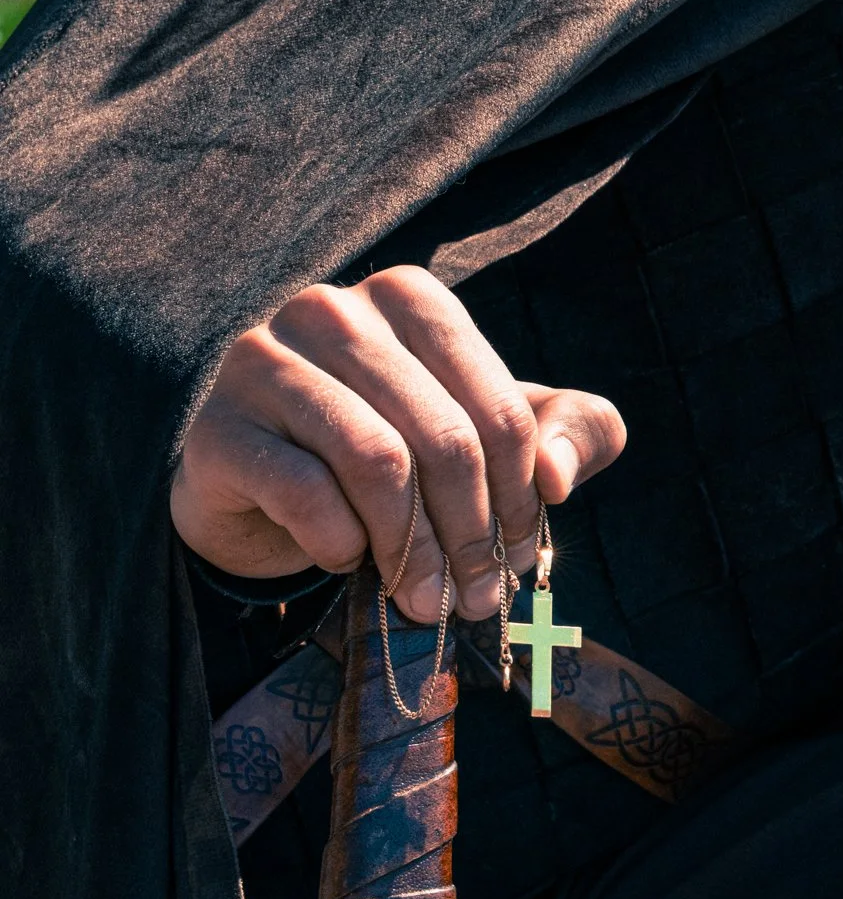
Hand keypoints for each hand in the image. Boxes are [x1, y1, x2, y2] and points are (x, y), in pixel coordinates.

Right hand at [171, 265, 626, 620]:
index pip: (499, 410)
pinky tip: (346, 559)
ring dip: (412, 549)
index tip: (517, 559)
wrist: (260, 492)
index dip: (521, 498)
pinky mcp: (218, 428)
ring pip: (378, 462)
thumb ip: (568, 432)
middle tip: (475, 599)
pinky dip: (340, 542)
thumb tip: (559, 476)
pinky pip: (304, 492)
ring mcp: (265, 361)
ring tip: (421, 598)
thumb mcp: (494, 437)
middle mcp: (335, 311)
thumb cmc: (392, 450)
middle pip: (444, 438)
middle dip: (471, 535)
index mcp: (411, 299)